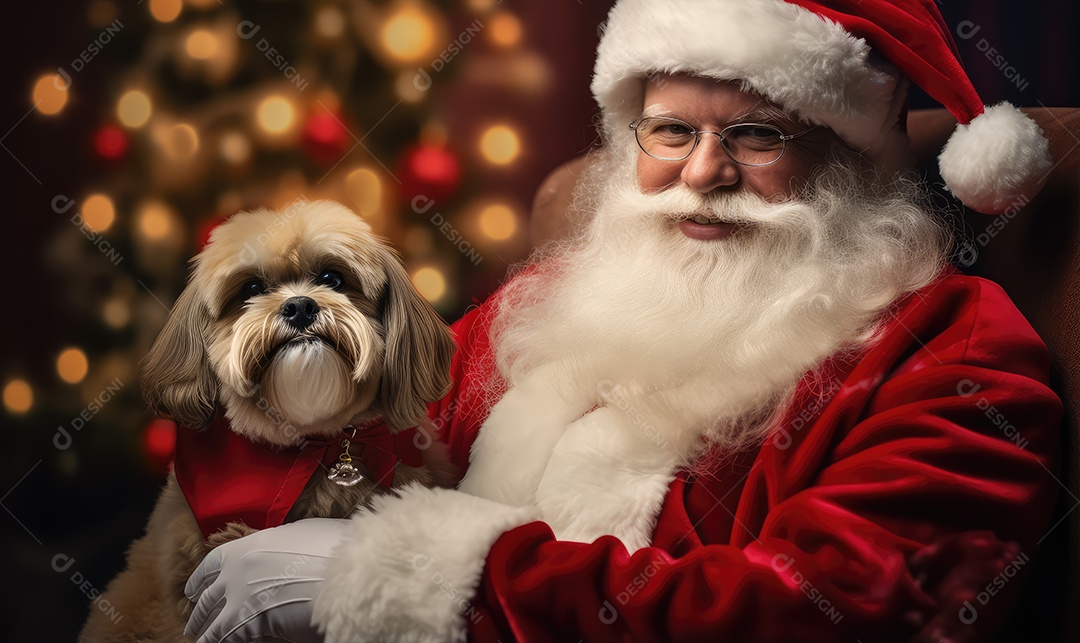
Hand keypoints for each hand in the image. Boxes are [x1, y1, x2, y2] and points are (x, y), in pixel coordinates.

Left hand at [185, 517, 348, 642]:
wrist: (340, 574)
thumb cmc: (331, 550)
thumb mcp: (305, 533)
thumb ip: (285, 542)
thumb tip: (285, 546)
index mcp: (249, 546)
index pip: (213, 563)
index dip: (200, 578)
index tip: (193, 588)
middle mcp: (237, 570)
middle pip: (207, 595)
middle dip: (199, 610)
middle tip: (193, 620)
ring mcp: (238, 597)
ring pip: (209, 618)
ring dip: (202, 628)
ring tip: (198, 637)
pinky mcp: (244, 623)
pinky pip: (220, 637)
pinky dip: (214, 642)